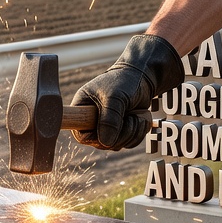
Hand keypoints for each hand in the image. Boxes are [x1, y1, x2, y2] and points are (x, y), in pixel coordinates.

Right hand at [70, 35, 183, 150]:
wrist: (142, 78)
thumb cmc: (123, 81)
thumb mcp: (114, 98)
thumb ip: (109, 119)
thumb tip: (105, 143)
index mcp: (82, 109)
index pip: (79, 134)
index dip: (93, 137)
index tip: (107, 128)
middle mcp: (92, 121)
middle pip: (101, 143)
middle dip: (120, 134)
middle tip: (129, 118)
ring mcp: (108, 127)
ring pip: (117, 145)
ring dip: (132, 132)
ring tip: (136, 114)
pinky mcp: (121, 131)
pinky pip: (129, 143)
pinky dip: (138, 132)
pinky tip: (140, 117)